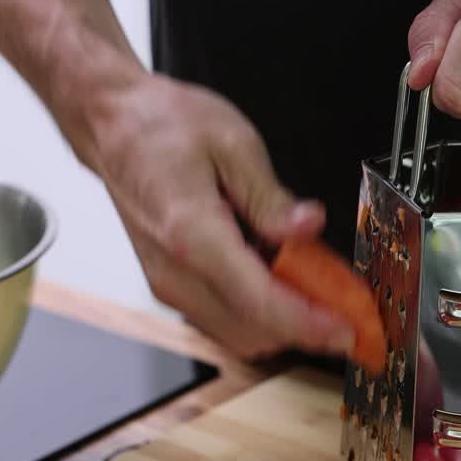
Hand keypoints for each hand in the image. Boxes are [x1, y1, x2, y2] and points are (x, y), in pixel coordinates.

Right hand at [89, 75, 355, 359]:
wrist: (112, 126)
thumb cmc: (161, 126)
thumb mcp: (232, 141)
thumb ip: (272, 196)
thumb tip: (308, 226)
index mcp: (192, 235)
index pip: (260, 303)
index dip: (310, 324)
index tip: (347, 330)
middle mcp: (176, 272)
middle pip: (255, 331)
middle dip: (306, 325)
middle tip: (345, 299)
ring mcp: (169, 285)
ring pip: (240, 334)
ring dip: (284, 320)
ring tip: (315, 283)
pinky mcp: (170, 286)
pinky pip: (224, 319)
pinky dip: (260, 310)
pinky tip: (279, 275)